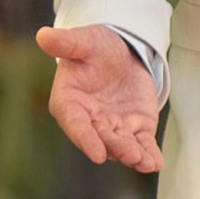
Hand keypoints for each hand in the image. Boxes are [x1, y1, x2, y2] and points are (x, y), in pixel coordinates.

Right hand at [38, 22, 163, 171]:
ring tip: (146, 163)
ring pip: (122, 144)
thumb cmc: (95, 48)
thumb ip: (66, 43)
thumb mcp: (83, 41)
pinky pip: (142, 143)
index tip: (98, 154)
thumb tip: (43, 35)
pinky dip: (148, 154)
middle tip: (131, 155)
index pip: (76, 125)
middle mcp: (89, 121)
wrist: (120, 52)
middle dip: (117, 148)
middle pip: (101, 138)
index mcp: (68, 103)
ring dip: (134, 155)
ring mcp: (113, 127)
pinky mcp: (134, 128)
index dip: (86, 139)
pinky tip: (155, 163)